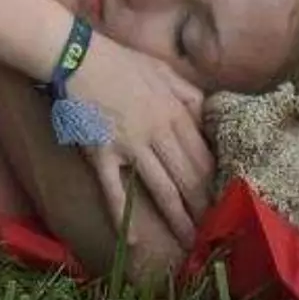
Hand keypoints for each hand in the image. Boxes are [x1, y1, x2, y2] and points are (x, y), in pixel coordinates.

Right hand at [61, 34, 212, 244]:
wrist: (77, 57)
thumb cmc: (120, 62)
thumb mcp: (165, 71)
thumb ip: (190, 96)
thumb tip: (208, 119)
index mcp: (177, 114)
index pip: (204, 159)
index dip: (214, 185)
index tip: (222, 205)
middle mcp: (159, 134)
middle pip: (189, 179)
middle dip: (203, 209)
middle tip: (214, 234)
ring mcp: (130, 146)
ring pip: (162, 189)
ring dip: (177, 218)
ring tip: (189, 241)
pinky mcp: (102, 154)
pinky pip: (114, 189)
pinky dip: (124, 215)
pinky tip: (133, 239)